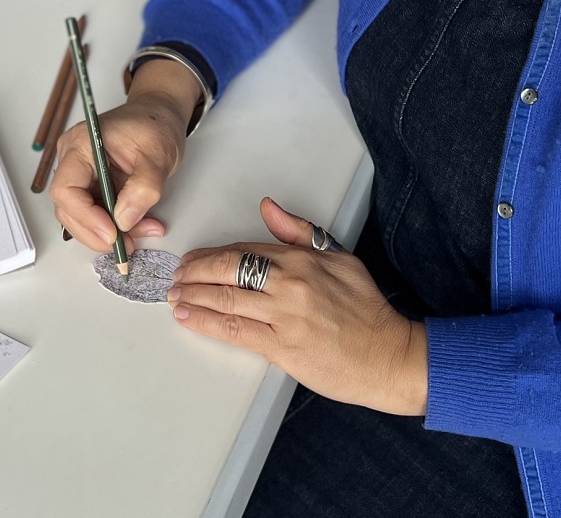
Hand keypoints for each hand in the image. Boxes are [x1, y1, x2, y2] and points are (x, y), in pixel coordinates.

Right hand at [50, 59, 199, 251]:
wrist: (160, 114)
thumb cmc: (157, 125)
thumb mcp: (159, 155)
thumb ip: (143, 187)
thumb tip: (124, 220)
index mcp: (81, 144)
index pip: (66, 189)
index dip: (85, 216)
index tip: (112, 232)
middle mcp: (72, 160)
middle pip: (69, 208)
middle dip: (96, 232)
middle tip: (125, 247)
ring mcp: (80, 173)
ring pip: (82, 215)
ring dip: (109, 233)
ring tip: (138, 238)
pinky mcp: (92, 184)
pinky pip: (97, 211)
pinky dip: (116, 224)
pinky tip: (140, 226)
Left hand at [168, 197, 428, 416]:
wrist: (385, 354)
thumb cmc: (366, 307)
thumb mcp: (340, 257)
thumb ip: (300, 232)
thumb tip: (269, 207)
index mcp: (304, 259)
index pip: (247, 249)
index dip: (215, 254)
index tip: (196, 257)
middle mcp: (291, 284)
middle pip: (230, 271)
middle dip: (196, 272)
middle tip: (177, 275)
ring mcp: (284, 317)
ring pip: (227, 300)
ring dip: (194, 296)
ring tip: (174, 295)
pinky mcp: (281, 348)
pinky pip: (235, 331)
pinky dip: (207, 322)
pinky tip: (189, 317)